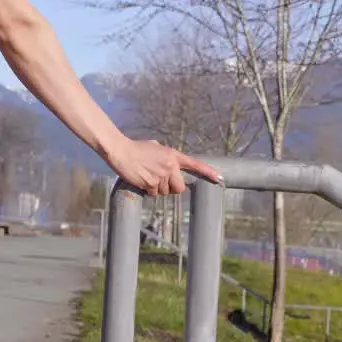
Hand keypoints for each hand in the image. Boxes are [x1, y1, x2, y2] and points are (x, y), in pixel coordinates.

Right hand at [104, 138, 222, 195]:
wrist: (121, 151)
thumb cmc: (137, 148)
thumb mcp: (156, 147)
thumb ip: (166, 156)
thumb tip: (170, 165)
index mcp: (173, 155)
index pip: (194, 164)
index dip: (208, 172)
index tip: (220, 178)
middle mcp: (170, 166)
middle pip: (179, 188)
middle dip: (172, 188)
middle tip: (161, 180)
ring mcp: (160, 176)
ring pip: (164, 192)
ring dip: (157, 188)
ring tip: (146, 175)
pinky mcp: (150, 184)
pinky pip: (153, 194)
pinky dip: (148, 190)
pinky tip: (141, 179)